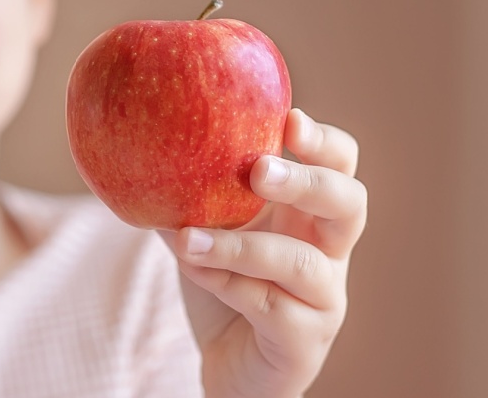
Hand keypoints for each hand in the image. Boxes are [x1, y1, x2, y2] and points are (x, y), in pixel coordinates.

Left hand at [160, 109, 366, 397]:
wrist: (228, 368)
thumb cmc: (222, 291)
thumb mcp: (204, 236)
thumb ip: (186, 199)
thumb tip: (138, 150)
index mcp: (307, 216)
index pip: (339, 166)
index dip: (323, 141)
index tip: (288, 119)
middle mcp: (327, 253)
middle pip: (349, 203)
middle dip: (307, 181)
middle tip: (259, 171)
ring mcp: (323, 299)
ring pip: (303, 262)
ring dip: (242, 245)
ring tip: (188, 238)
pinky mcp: (304, 341)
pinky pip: (272, 306)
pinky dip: (228, 284)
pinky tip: (194, 270)